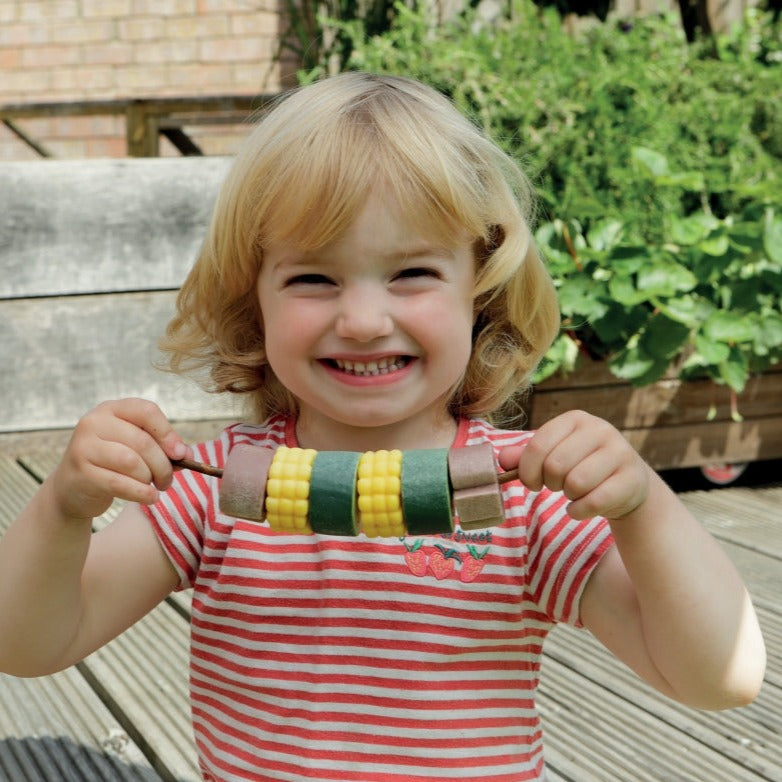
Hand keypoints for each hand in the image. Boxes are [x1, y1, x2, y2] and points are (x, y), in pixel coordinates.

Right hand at [51, 398, 189, 521]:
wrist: (73, 488)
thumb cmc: (112, 464)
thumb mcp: (135, 448)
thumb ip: (162, 448)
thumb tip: (186, 455)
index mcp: (111, 409)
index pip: (146, 411)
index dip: (167, 433)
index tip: (180, 454)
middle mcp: (94, 422)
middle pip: (142, 441)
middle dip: (163, 464)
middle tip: (167, 480)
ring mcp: (83, 446)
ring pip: (131, 462)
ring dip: (150, 478)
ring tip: (155, 487)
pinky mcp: (81, 472)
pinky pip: (119, 483)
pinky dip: (141, 493)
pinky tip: (150, 498)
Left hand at [499, 410, 650, 519]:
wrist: (626, 482)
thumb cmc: (580, 465)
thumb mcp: (552, 454)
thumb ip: (525, 455)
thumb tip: (503, 459)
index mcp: (575, 419)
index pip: (539, 445)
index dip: (527, 470)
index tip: (531, 482)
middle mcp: (600, 429)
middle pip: (556, 466)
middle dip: (550, 483)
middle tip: (557, 486)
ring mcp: (620, 452)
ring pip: (576, 483)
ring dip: (568, 496)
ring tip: (574, 492)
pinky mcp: (633, 478)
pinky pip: (594, 502)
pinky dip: (579, 511)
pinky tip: (582, 506)